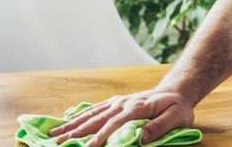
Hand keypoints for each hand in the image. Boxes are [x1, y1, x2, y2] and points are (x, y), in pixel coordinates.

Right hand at [49, 90, 193, 146]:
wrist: (176, 91)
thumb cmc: (177, 107)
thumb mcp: (176, 117)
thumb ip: (158, 127)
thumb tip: (139, 138)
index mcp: (137, 108)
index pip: (114, 124)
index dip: (100, 137)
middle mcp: (123, 103)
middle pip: (96, 119)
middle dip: (76, 132)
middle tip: (57, 142)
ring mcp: (117, 102)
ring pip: (91, 114)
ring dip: (72, 124)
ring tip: (54, 133)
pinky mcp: (115, 102)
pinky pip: (94, 109)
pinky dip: (79, 115)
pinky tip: (66, 120)